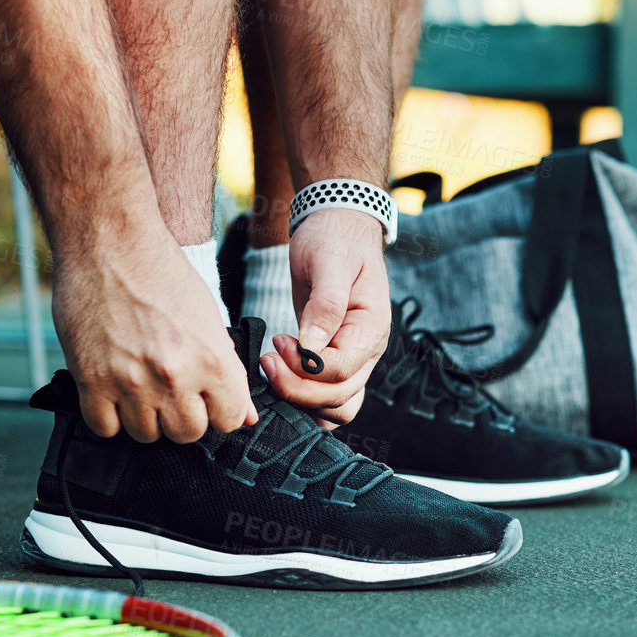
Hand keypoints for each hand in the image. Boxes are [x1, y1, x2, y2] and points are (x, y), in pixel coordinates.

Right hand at [53, 230, 255, 443]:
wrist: (110, 241)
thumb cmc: (162, 273)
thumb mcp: (209, 318)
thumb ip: (228, 371)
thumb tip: (247, 416)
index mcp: (211, 359)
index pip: (229, 420)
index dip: (218, 410)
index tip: (206, 398)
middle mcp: (174, 376)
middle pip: (187, 433)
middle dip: (182, 417)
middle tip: (170, 391)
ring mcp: (130, 381)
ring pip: (146, 434)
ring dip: (144, 416)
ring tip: (139, 386)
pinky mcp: (91, 380)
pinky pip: (105, 427)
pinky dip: (109, 416)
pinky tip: (112, 391)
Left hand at [259, 207, 389, 423]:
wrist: (337, 228)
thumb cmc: (335, 239)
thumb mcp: (329, 262)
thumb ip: (325, 305)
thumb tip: (312, 347)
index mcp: (371, 329)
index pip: (341, 372)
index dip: (305, 369)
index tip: (277, 343)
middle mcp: (366, 351)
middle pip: (339, 398)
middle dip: (297, 389)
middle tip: (265, 361)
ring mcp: (352, 360)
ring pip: (336, 408)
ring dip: (301, 402)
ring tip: (271, 370)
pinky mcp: (333, 361)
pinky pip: (327, 399)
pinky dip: (305, 404)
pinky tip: (280, 383)